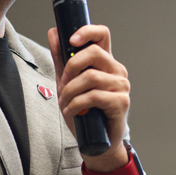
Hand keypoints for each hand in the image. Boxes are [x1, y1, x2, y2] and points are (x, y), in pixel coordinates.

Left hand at [48, 25, 130, 170]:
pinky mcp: (121, 102)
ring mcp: (121, 86)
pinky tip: (71, 111)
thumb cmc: (85, 112)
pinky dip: (76, 104)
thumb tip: (54, 33)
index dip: (87, 31)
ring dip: (70, 91)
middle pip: (95, 52)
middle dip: (72, 66)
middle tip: (63, 82)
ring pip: (90, 77)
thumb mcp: (68, 83)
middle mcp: (117, 71)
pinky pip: (93, 96)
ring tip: (65, 103)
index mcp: (106, 62)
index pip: (102, 35)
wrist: (96, 143)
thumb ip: (62, 58)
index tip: (71, 39)